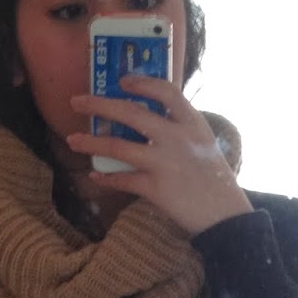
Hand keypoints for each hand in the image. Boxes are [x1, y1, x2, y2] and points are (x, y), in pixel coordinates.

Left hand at [66, 77, 252, 236]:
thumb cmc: (214, 179)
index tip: (122, 81)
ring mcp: (164, 163)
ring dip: (91, 142)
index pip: (165, 91)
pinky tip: (94, 175)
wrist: (225, 216)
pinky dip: (106, 177)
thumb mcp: (204, 143)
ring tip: (72, 140)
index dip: (141, 83)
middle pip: (131, 113)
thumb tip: (148, 119)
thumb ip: (180, 129)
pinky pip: (122, 180)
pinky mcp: (155, 188)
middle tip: (77, 101)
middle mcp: (177, 138)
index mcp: (192, 123)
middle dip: (99, 105)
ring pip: (118, 146)